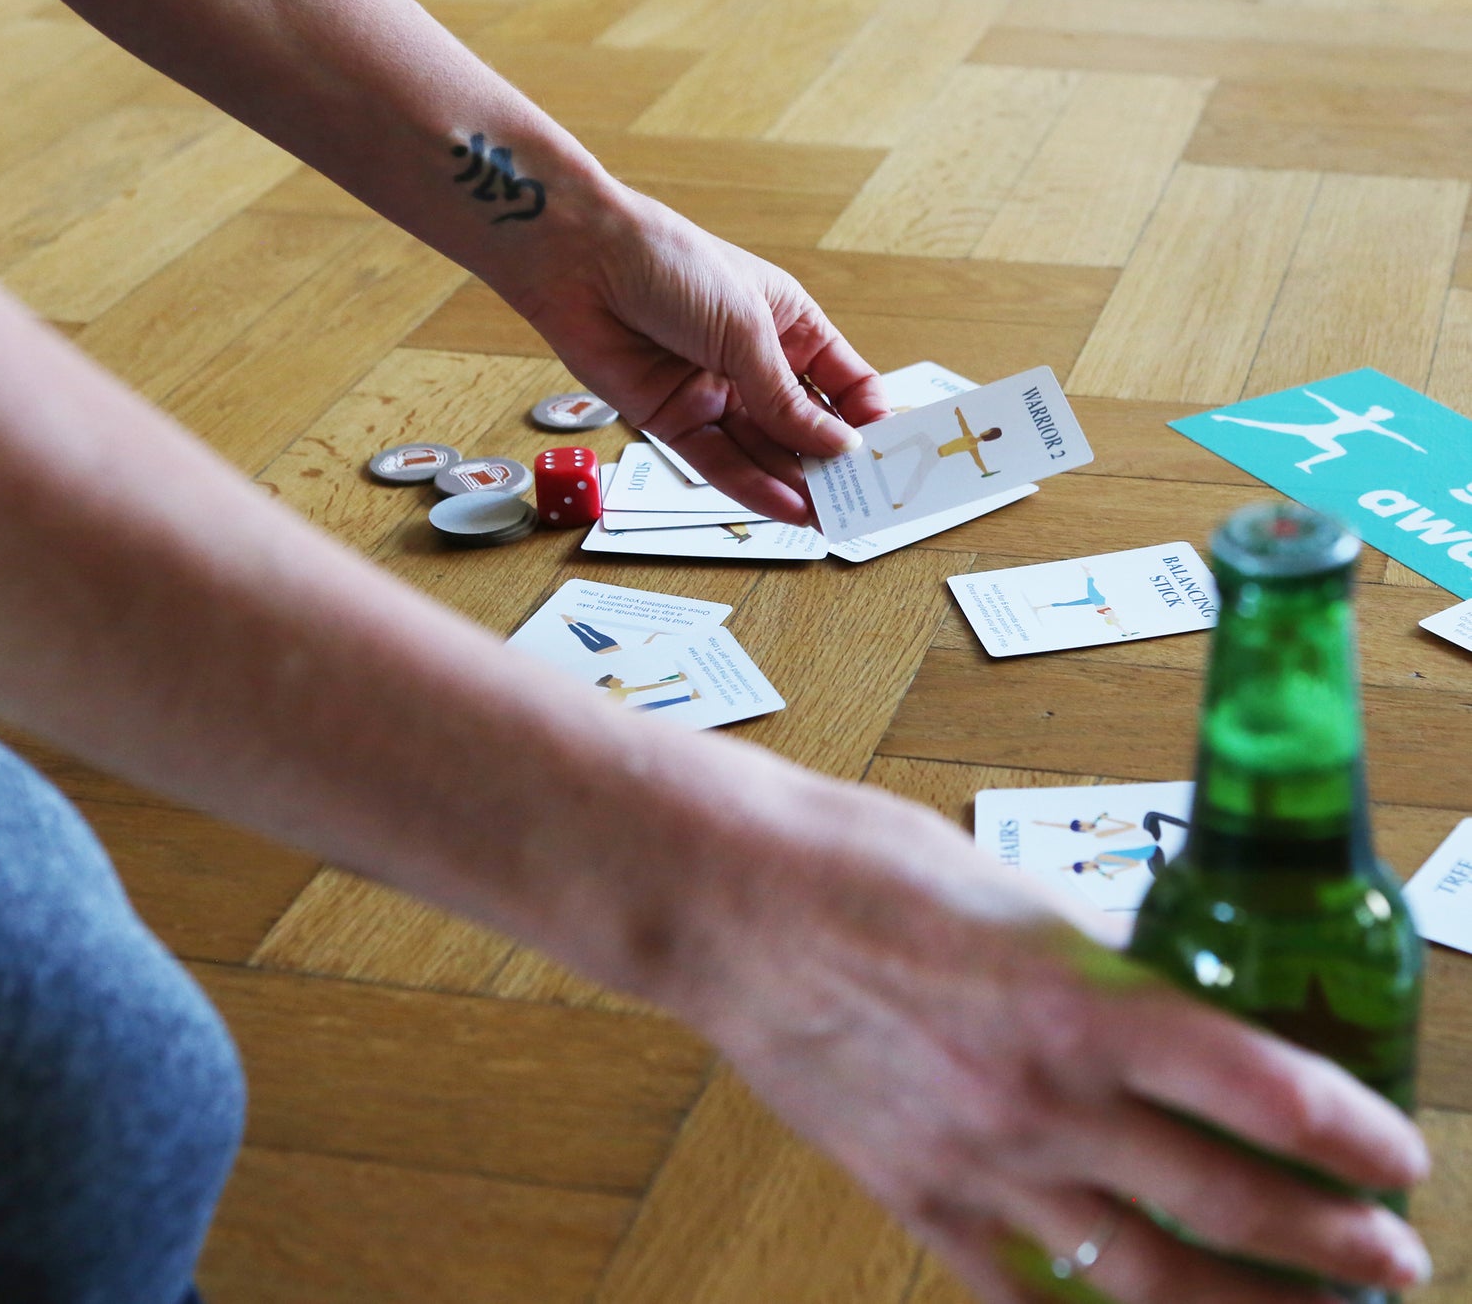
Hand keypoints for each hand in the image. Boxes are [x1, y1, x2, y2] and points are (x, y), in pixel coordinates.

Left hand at [508, 180, 892, 522]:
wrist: (580, 260)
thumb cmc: (669, 263)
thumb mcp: (746, 328)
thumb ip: (787, 398)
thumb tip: (839, 446)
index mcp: (789, 324)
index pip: (844, 383)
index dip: (866, 419)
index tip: (886, 453)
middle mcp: (755, 362)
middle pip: (806, 425)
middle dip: (832, 463)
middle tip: (860, 500)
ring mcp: (715, 393)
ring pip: (765, 451)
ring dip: (796, 484)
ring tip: (829, 516)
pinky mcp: (674, 419)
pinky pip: (721, 462)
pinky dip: (753, 486)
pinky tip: (786, 506)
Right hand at [676, 772, 1431, 1302]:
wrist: (730, 901)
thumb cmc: (856, 863)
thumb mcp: (1005, 884)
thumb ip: (1090, 957)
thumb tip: (1154, 992)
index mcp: (1077, 997)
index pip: (1260, 1087)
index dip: (1350, 1134)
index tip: (1394, 1156)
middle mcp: (1042, 1096)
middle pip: (1225, 1205)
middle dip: (1330, 1248)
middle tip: (1389, 1261)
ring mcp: (977, 1162)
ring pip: (1143, 1278)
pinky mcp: (911, 1194)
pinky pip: (1021, 1294)